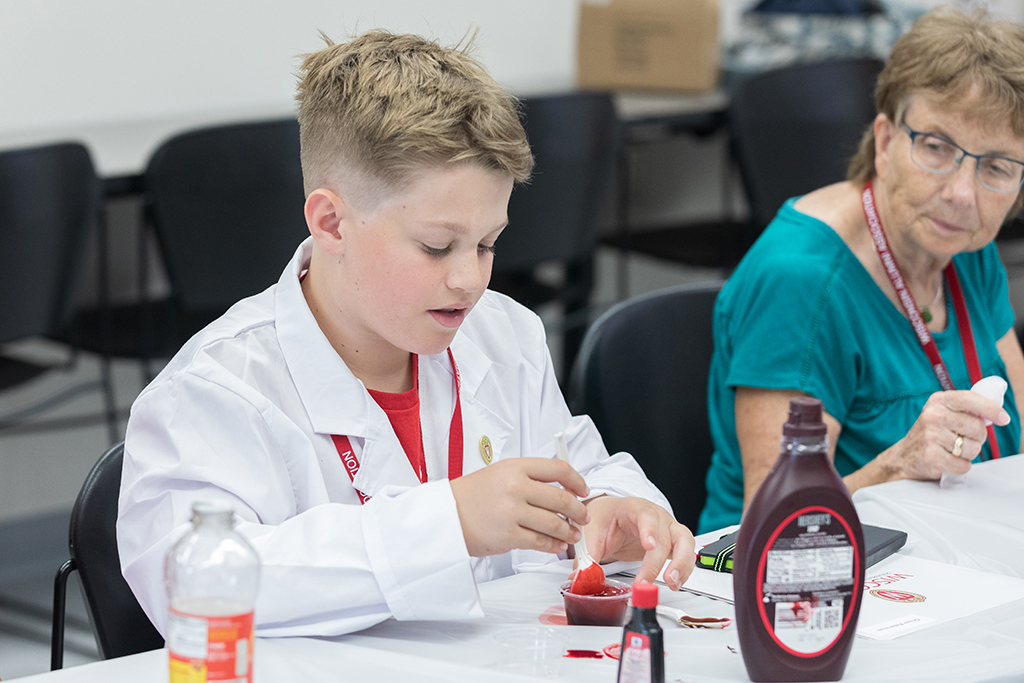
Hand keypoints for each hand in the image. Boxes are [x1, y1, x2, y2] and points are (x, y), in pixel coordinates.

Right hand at [450, 458, 590, 556]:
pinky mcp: (509, 535)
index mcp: (515, 467)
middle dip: (578, 511)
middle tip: (583, 516)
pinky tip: (557, 545)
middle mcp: (515, 487)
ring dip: (568, 531)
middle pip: (561, 499)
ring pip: (554, 523)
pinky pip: (540, 542)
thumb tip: (561, 488)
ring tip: (572, 534)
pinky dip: (553, 545)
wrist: (446, 516)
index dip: (577, 480)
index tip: (583, 490)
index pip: (558, 469)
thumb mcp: (500, 473)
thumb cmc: (472, 496)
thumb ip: (528, 477)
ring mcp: (512, 512)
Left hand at [581, 496, 694, 590]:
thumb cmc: (603, 520)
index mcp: (632, 508)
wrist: (610, 516)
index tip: (648, 546)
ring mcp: (667, 528)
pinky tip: (675, 583)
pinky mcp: (672, 542)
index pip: (645, 514)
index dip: (649, 529)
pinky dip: (684, 568)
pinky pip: (686, 553)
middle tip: (646, 582)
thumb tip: (579, 581)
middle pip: (666, 533)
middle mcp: (655, 515)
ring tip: (672, 583)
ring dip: (682, 563)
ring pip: (685, 541)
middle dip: (658, 560)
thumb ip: (586, 559)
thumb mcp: (590, 536)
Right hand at [883, 390, 1009, 480]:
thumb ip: (966, 411)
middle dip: (977, 438)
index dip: (990, 408)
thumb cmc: (931, 434)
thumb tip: (997, 414)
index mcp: (938, 401)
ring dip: (968, 454)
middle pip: (976, 427)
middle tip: (964, 439)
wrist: (904, 456)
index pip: (969, 399)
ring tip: (953, 451)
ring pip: (973, 448)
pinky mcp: (931, 456)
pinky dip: (960, 466)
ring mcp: (931, 435)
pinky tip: (948, 461)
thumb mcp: (943, 414)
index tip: (1004, 418)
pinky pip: (963, 465)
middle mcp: (933, 415)